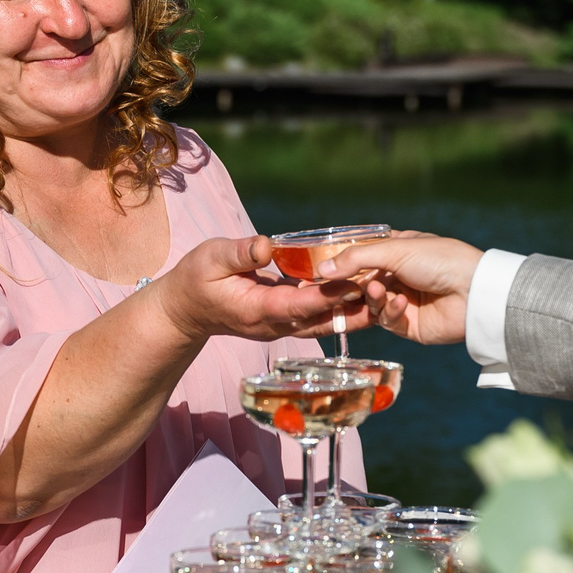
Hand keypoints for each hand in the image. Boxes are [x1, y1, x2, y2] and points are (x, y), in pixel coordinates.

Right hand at [151, 235, 368, 343]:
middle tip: (387, 294)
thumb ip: (238, 253)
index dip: (328, 295)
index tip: (355, 282)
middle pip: (321, 320)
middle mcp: (273, 324)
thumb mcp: (209, 258)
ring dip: (353, 313)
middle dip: (353, 308)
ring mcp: (280, 326)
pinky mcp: (284, 322)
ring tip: (387, 299)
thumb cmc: (194, 280)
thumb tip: (266, 246)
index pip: (299, 304)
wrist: (184, 312)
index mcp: (256, 309)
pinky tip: (362, 296)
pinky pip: (316, 319)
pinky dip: (339, 310)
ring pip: (323, 324)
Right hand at [318, 232, 482, 345]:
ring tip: (379, 292)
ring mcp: (403, 300)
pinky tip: (401, 304)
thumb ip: (356, 259)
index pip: (362, 255)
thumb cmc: (440, 260)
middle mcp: (399, 275)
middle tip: (337, 288)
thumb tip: (321, 268)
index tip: (321, 268)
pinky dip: (391, 312)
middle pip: (361, 283)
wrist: (474, 292)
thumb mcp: (395, 250)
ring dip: (373, 298)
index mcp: (398, 250)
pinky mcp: (409, 325)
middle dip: (351, 286)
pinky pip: (388, 320)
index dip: (342, 262)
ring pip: (371, 303)